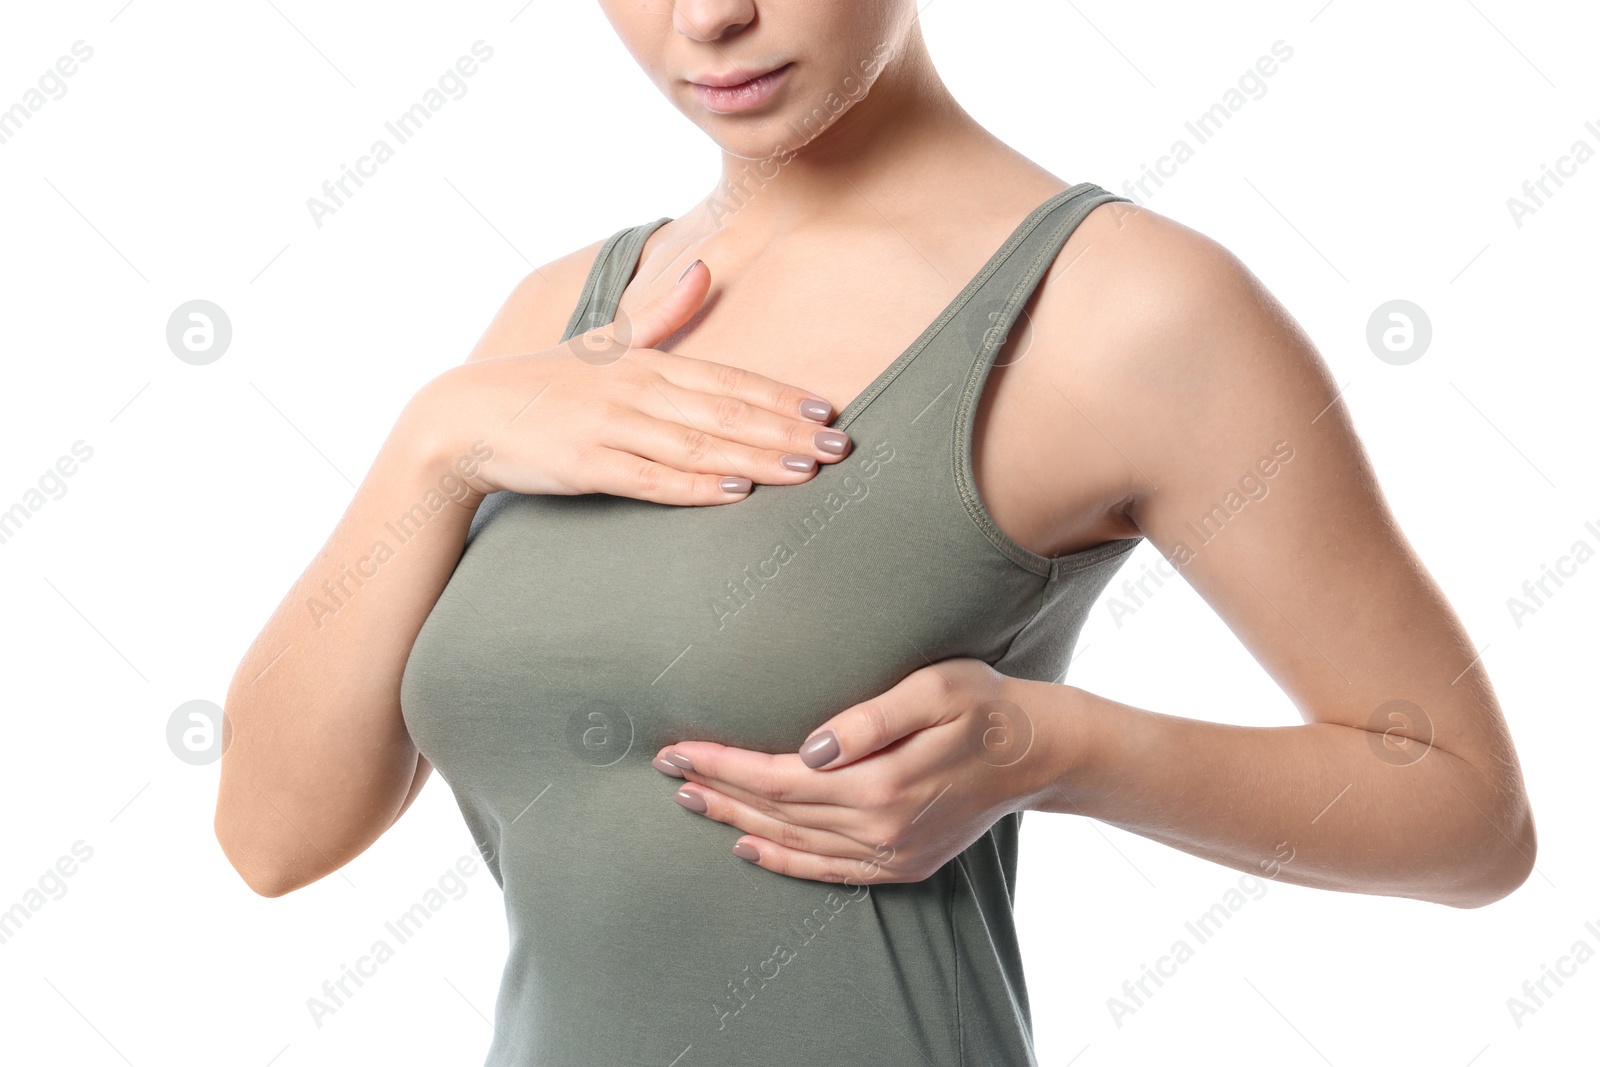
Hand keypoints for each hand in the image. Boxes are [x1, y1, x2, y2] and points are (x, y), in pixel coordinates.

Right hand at [403, 259, 852, 504]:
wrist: (461, 418)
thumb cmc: (540, 385)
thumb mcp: (601, 342)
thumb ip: (660, 315)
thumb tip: (702, 267)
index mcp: (644, 362)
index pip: (727, 378)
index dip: (781, 395)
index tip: (830, 408)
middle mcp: (634, 390)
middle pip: (725, 410)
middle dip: (787, 429)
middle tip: (843, 446)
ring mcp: (609, 427)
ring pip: (698, 444)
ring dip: (757, 457)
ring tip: (808, 469)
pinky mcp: (585, 465)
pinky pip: (650, 479)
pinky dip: (695, 485)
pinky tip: (735, 491)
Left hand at [651, 658, 1053, 883]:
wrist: (1040, 753)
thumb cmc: (985, 707)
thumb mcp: (936, 690)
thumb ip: (872, 718)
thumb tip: (812, 748)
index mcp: (881, 783)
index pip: (779, 777)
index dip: (726, 763)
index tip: (681, 748)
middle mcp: (880, 828)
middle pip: (777, 811)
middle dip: (719, 788)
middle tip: (668, 769)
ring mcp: (891, 853)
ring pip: (794, 842)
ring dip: (739, 821)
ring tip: (695, 801)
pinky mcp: (902, 864)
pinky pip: (827, 871)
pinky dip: (784, 861)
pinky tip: (750, 848)